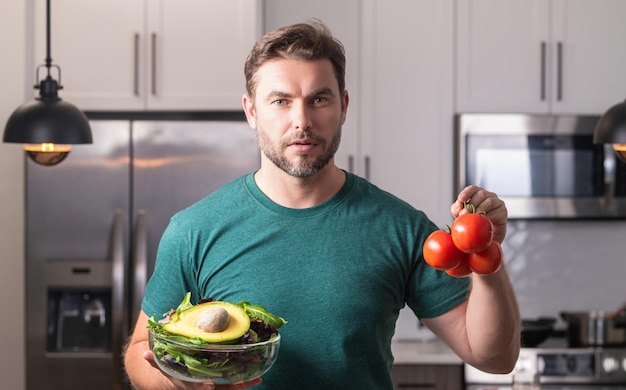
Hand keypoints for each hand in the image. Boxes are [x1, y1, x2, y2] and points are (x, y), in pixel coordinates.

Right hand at [142, 351, 262, 388]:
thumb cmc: (171, 373)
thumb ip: (155, 361)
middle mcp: (202, 388)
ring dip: (242, 385)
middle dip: (231, 387)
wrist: (175, 383)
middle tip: (244, 383)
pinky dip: (244, 382)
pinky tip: (256, 377)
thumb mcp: (163, 367)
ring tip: (257, 379)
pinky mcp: (220, 386)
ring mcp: (211, 388)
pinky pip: (232, 385)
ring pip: (228, 389)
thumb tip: (144, 354)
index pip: (196, 387)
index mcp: (189, 384)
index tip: (211, 386)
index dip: (203, 387)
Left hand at [451, 185, 507, 243]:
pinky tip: (483, 221)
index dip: (466, 193)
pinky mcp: (503, 211)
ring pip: (489, 202)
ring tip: (474, 217)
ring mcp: (497, 202)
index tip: (461, 199)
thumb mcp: (461, 215)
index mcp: (477, 194)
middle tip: (464, 213)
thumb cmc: (473, 222)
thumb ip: (457, 209)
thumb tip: (458, 207)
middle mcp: (488, 196)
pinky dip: (488, 216)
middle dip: (471, 204)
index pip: (472, 189)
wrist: (486, 236)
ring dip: (480, 209)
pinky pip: (496, 212)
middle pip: (480, 194)